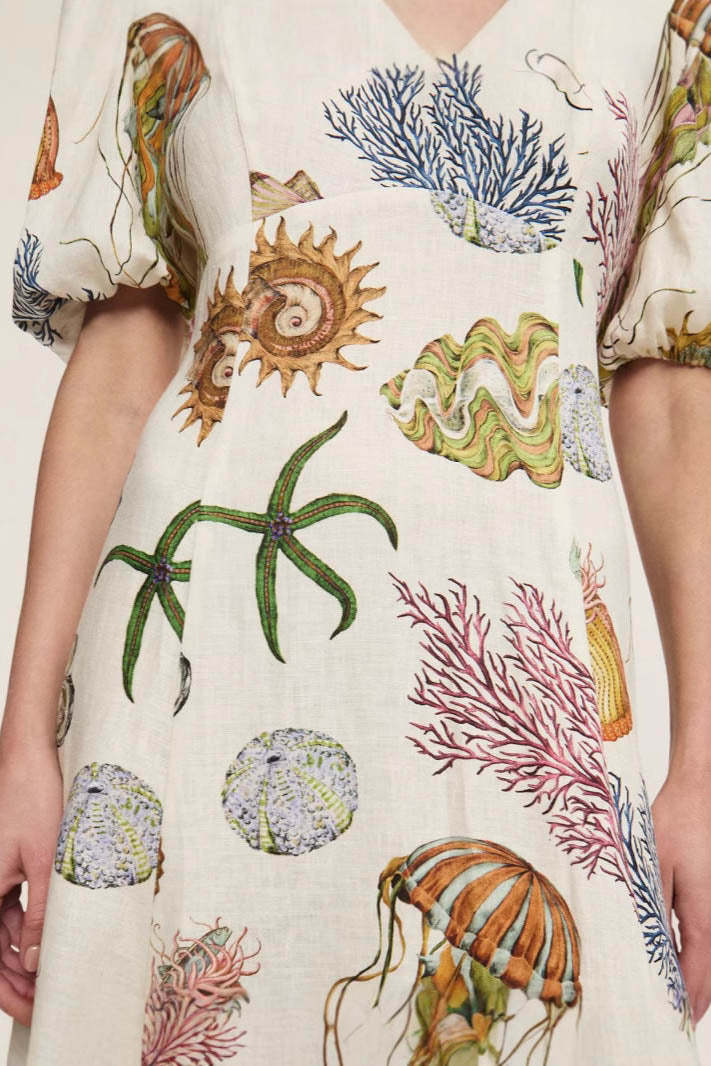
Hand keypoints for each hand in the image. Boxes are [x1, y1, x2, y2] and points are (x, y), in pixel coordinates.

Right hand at [0, 740, 63, 1025]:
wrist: (29, 755)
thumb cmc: (36, 797)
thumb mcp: (48, 859)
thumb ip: (43, 912)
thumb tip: (37, 960)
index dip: (11, 993)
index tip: (37, 1011)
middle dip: (18, 983)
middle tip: (48, 1004)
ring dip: (22, 958)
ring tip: (53, 978)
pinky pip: (6, 911)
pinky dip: (23, 930)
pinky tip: (45, 944)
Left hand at [652, 771, 710, 1026]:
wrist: (697, 796)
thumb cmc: (674, 823)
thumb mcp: (652, 864)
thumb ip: (650, 906)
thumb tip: (643, 944)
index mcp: (703, 916)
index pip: (697, 973)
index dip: (683, 1000)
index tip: (669, 1019)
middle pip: (708, 973)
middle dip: (690, 998)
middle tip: (668, 1018)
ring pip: (710, 958)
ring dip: (694, 979)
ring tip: (672, 999)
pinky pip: (706, 939)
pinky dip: (695, 957)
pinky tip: (678, 962)